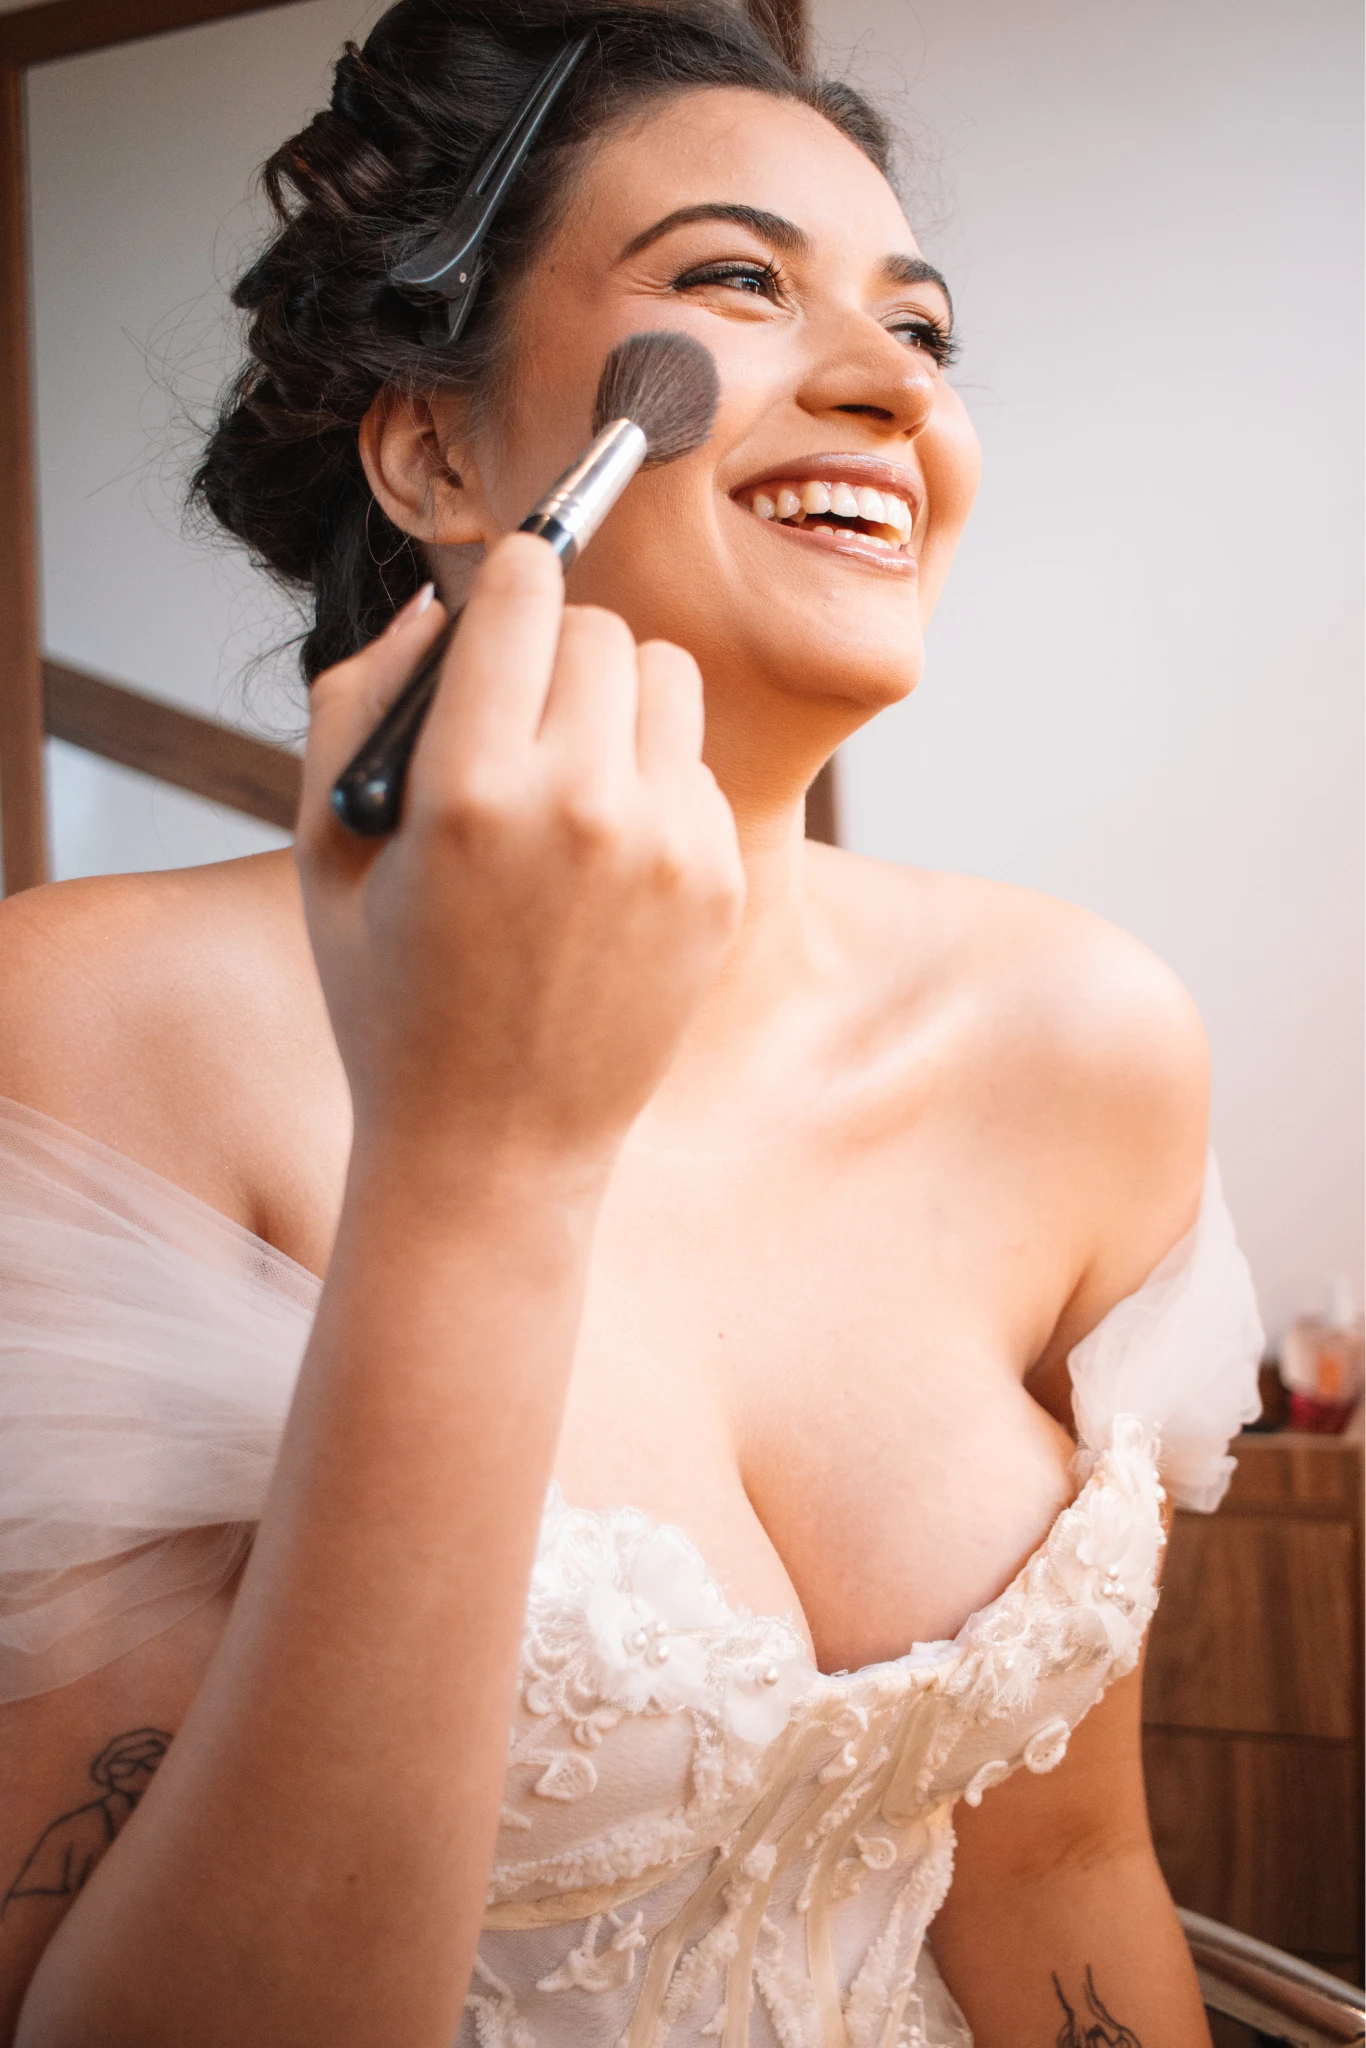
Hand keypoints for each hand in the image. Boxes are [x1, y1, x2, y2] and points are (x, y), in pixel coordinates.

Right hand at [296, 535, 744, 1177]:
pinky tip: (607, 854)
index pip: (527, 594)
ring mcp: (667, 849)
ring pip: (669, 681)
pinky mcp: (719, 885)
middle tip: (522, 709)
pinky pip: (699, 767)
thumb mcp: (326, 851)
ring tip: (571, 772)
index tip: (506, 596)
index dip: (511, 582)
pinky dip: (657, 781)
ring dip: (619, 701)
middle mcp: (583, 807)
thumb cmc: (392, 1000)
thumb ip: (360, 699)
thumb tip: (437, 604)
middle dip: (557, 648)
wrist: (493, 1145)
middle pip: (603, 628)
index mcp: (470, 789)